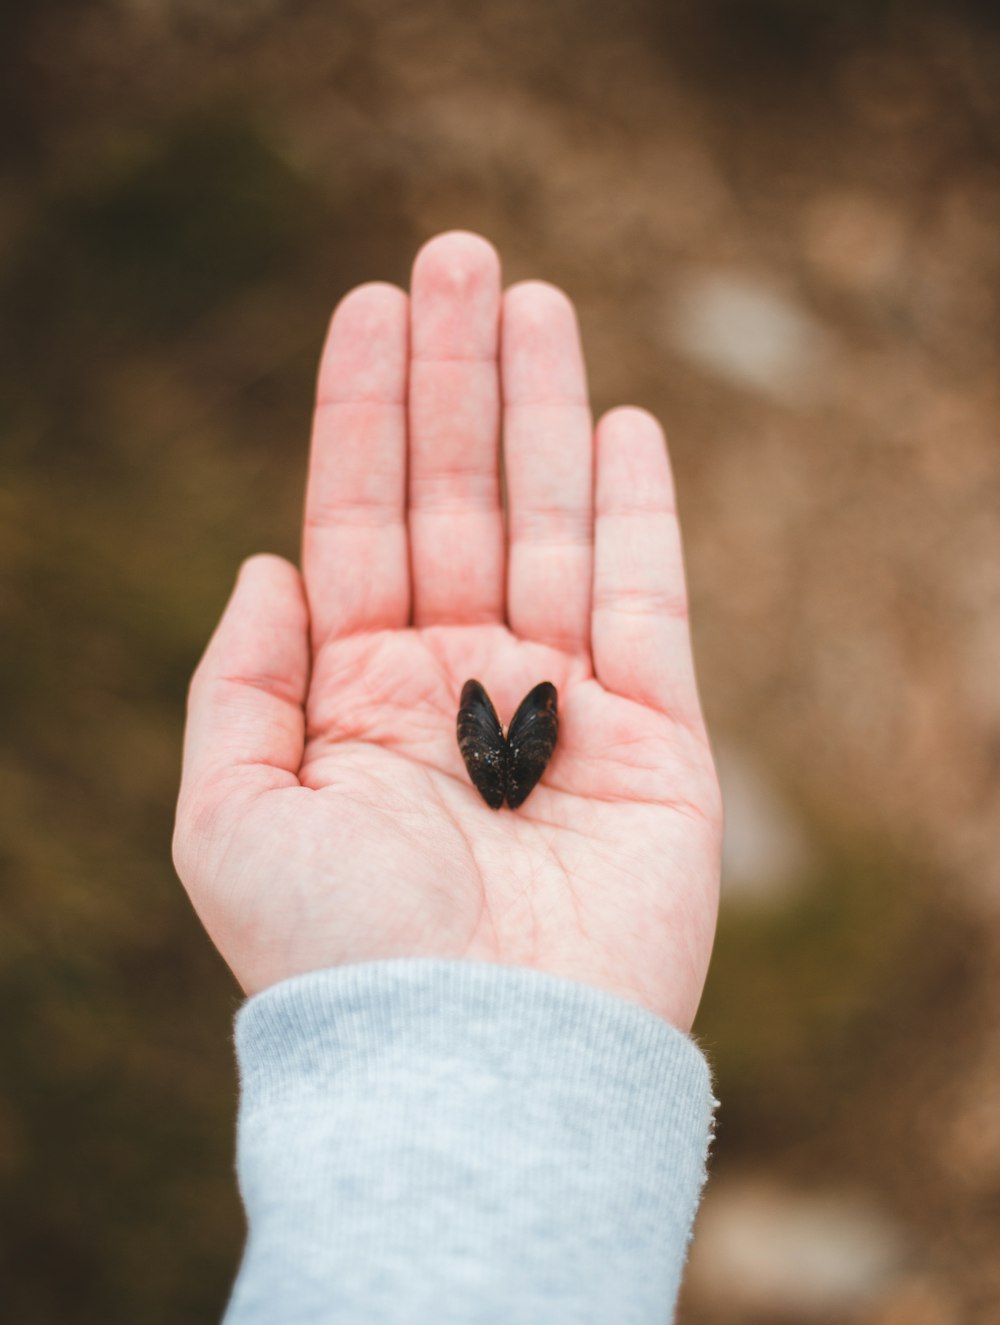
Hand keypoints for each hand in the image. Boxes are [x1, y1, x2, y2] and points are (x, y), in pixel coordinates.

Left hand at [173, 232, 721, 1030]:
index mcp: (358, 699)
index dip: (363, 413)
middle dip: (455, 380)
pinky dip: (636, 513)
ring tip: (532, 299)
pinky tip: (618, 424)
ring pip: (552, 527)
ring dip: (543, 411)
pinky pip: (648, 604)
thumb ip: (241, 683)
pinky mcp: (654, 743)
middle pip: (458, 498)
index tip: (373, 304)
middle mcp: (458, 689)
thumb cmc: (337, 957)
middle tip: (460, 253)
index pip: (359, 521)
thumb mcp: (230, 816)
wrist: (471, 1068)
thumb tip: (268, 564)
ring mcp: (559, 710)